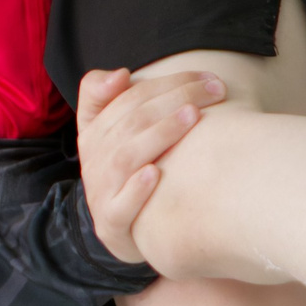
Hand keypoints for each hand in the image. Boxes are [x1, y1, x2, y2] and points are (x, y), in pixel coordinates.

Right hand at [74, 66, 223, 262]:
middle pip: (129, 122)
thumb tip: (120, 74)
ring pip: (124, 159)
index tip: (204, 77)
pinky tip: (157, 174)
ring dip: (158, 135)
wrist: (126, 231)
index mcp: (92, 132)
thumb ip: (107, 97)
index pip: (125, 98)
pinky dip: (136, 190)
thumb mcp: (114, 133)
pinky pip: (119, 207)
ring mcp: (101, 193)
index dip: (164, 83)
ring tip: (192, 117)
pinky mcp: (111, 225)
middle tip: (213, 91)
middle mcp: (94, 160)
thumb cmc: (130, 174)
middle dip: (172, 101)